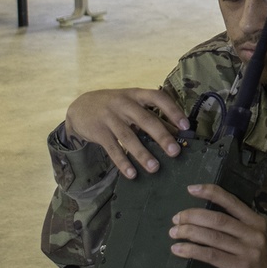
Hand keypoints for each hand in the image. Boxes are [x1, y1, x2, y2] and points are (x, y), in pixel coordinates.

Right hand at [64, 89, 190, 179]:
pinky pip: (113, 149)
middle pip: (145, 120)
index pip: (158, 97)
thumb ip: (153, 116)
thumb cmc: (115, 106)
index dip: (173, 111)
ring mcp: (110, 118)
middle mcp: (124, 104)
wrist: (81, 107)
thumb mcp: (133, 105)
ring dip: (143, 154)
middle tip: (175, 151)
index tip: (185, 126)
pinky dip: (122, 162)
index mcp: (137, 94)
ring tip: (155, 168)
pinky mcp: (98, 132)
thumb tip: (177, 132)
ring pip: (129, 137)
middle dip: (162, 136)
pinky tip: (132, 173)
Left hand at [170, 183, 266, 267]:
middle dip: (193, 216)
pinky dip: (192, 250)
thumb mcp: (247, 242)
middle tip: (175, 219)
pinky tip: (179, 249)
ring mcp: (249, 250)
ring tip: (173, 233)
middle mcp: (254, 233)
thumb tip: (199, 218)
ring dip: (189, 232)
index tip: (191, 189)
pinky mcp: (240, 267)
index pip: (231, 201)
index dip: (210, 193)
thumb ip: (232, 229)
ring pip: (213, 236)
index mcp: (255, 221)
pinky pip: (211, 255)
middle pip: (218, 219)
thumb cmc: (250, 265)